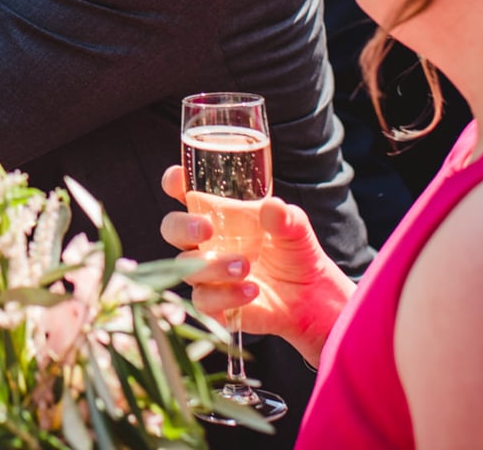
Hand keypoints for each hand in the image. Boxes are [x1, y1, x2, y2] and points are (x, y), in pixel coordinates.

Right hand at [160, 165, 352, 365]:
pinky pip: (204, 300)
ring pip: (187, 267)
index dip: (174, 183)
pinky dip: (226, 295)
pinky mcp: (214, 303)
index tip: (177, 179)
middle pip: (172, 228)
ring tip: (245, 266)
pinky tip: (251, 291)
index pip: (185, 193)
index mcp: (218, 214)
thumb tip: (273, 207)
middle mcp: (206, 242)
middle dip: (183, 227)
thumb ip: (286, 218)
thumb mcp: (297, 231)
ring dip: (212, 265)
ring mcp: (207, 273)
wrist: (310, 297)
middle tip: (206, 229)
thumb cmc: (295, 254)